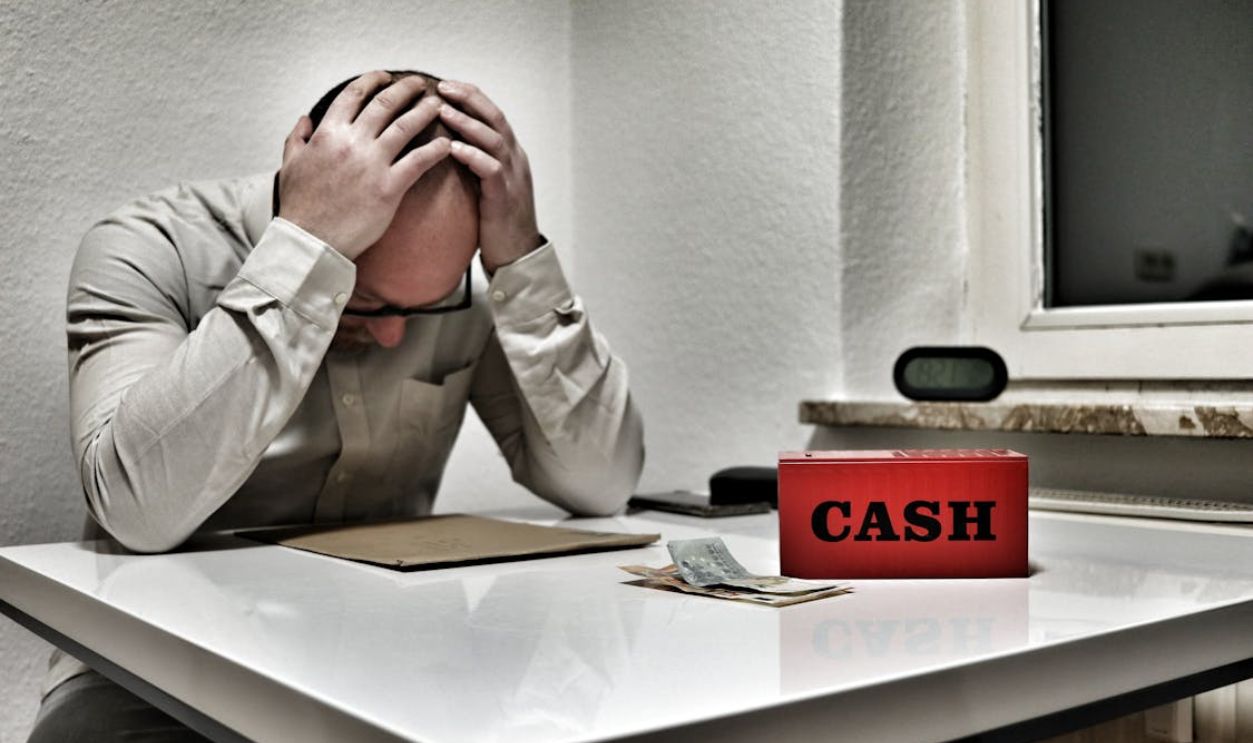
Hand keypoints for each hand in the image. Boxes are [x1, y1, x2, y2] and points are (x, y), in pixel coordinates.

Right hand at [278, 71, 450, 259]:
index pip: (354, 95)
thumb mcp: (290, 165)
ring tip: (438, 105)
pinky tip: (446, 144)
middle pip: (385, 104)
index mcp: (327, 133)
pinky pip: (418, 162)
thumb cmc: (300, 206)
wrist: (311, 240)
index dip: (372, 81)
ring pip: (405, 127)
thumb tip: (305, 119)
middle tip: (420, 84)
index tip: (385, 76)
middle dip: (405, 89)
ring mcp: (372, 164)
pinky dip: (435, 150)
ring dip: (424, 111)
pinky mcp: (389, 188)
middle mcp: (351, 142)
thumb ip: (297, 138)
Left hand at [436, 80, 542, 273]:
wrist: (517, 255)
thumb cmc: (497, 222)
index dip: (470, 97)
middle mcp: (515, 160)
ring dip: (467, 122)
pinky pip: (491, 169)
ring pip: (493, 139)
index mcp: (510, 155)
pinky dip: (473, 155)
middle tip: (442, 87)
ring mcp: (513, 177)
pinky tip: (453, 148)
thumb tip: (446, 144)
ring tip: (443, 110)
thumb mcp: (486, 185)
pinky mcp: (505, 196)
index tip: (445, 85)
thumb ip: (474, 162)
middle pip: (495, 118)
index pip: (492, 115)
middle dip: (468, 99)